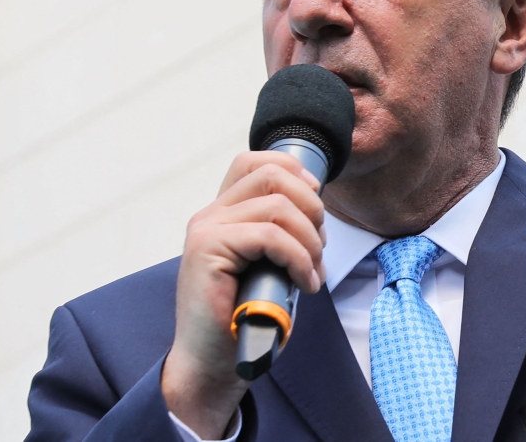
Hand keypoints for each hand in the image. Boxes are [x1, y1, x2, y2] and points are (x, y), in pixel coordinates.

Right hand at [161, 152, 324, 438]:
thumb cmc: (245, 318)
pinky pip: (271, 237)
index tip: (316, 209)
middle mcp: (210, 215)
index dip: (296, 172)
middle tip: (319, 247)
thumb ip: (282, 231)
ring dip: (310, 240)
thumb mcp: (271, 263)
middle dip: (312, 207)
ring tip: (312, 271)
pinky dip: (299, 259)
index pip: (257, 162)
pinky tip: (304, 283)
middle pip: (273, 175)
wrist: (213, 364)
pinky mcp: (207, 252)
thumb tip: (317, 207)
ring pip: (278, 207)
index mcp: (223, 213)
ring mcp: (205, 231)